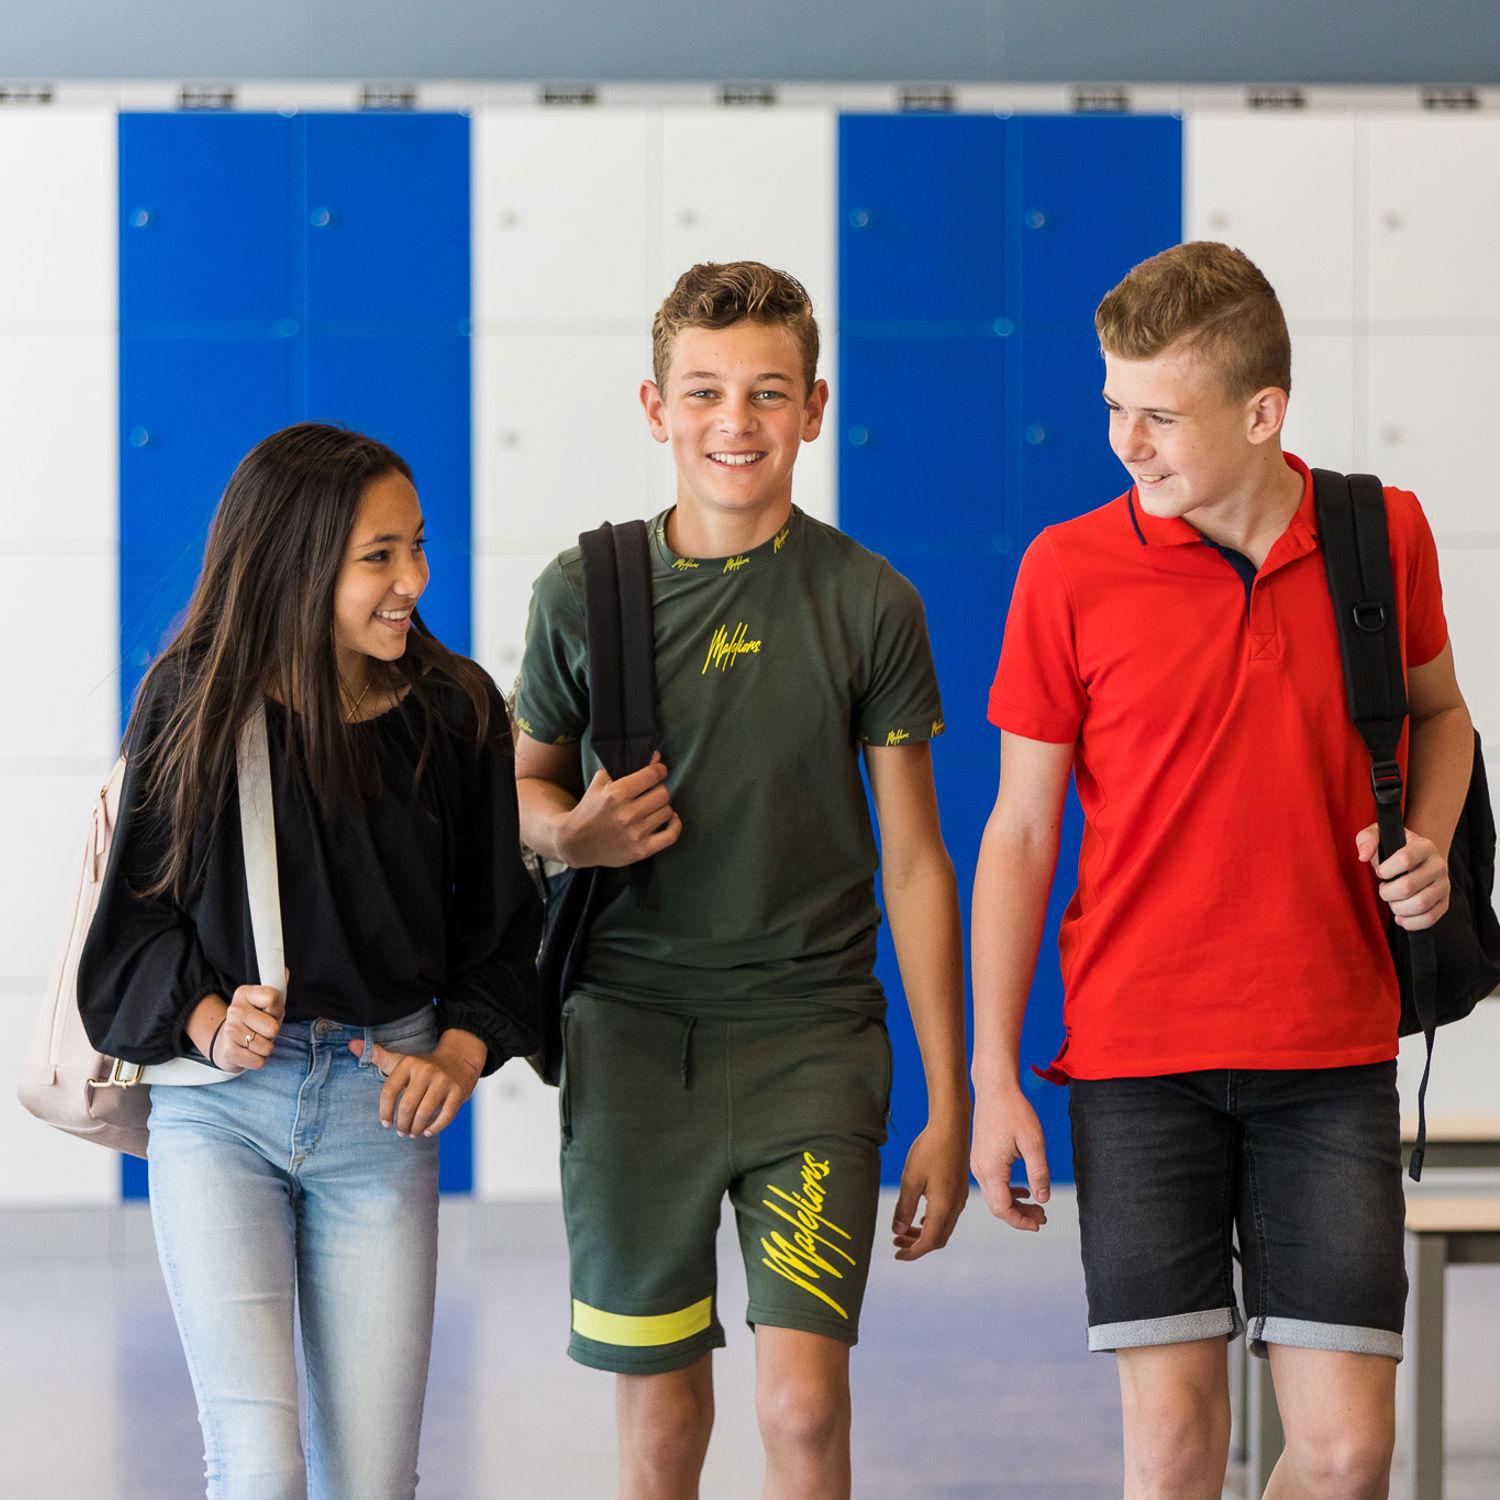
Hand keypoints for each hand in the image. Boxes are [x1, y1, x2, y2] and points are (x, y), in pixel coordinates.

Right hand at [211, 972, 286, 1072]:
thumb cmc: (254, 1021)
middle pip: (273, 1027)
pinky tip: (249, 1052)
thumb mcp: (266, 1004)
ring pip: (268, 1046)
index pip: (274, 999)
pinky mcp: (229, 1052)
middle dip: (273, 1032)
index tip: (270, 1012)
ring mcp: (230, 1031)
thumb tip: (286, 971)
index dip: (278, 1010)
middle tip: (262, 1030)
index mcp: (244, 993)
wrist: (227, 1043)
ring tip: (255, 1040)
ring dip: (266, 1047)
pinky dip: (259, 1060)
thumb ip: (278, 989)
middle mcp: (234, 1010)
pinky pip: (259, 1061)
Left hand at [349, 1030, 483, 1137]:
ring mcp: (444, 1081)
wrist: (459, 1059)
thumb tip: (352, 1044)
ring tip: (412, 1133)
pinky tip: (428, 1132)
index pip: (390, 1090)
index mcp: (409, 1063)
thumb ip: (377, 1055)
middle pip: (408, 1105)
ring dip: (416, 1128)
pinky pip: (446, 1115)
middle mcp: (426, 1070)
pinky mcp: (458, 1091)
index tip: (385, 1123)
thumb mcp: (400, 1060)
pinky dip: (435, 1127)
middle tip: (401, 1132)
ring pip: (425, 1112)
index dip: (385, 1111)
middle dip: (402, 1124)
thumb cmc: (422, 1066)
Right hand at [559, 753, 681, 867]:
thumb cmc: (590, 809)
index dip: (659, 769)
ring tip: (653, 806)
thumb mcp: (600, 782)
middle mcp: (628, 813)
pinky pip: (671, 835)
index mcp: (616, 794)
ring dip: (663, 806)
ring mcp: (636, 833)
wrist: (575, 842)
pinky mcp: (642, 850)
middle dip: (660, 788)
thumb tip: (655, 757)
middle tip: (653, 790)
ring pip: (668, 811)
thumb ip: (624, 767)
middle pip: (663, 793)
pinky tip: (671, 818)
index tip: (659, 770)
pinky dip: (675, 825)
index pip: (652, 775)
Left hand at [891, 1120, 969, 1260]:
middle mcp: (955, 1207)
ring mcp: (959, 1199)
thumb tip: (898, 1232)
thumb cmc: (929, 1149)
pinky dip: (932, 1223)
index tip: (897, 1255)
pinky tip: (920, 1218)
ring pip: (943, 1228)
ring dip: (924, 1234)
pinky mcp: (959, 1191)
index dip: (912, 1252)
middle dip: (917, 1245)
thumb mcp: (910, 1179)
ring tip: (903, 1231)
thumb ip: (904, 1208)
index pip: (929, 1242)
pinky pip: (947, 1216)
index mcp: (943, 1208)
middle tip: (896, 1244)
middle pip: (938, 1239)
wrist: (951, 1127)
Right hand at [971, 1083, 1049, 1230]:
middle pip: (998, 1206)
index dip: (1021, 1221)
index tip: (1040, 1223)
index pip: (1003, 1209)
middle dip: (1020, 1216)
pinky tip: (1024, 1191)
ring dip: (1015, 1204)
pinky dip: (1008, 1192)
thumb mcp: (1033, 1142)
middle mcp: (980, 1169)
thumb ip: (1039, 1173)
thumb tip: (1043, 1199)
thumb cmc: (1014, 1111)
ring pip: (995, 1196)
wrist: (994, 1088)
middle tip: (1043, 1216)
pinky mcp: (980, 1157)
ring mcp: (978, 1163)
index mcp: (992, 1169)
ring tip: (1038, 1206)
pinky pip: (992, 1184)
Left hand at [1355, 823, 1450, 929]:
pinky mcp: (1444, 904)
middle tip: (1384, 889)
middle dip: (1387, 892)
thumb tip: (1363, 856)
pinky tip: (1399, 916)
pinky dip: (1409, 922)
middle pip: (1408, 886)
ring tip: (1392, 901)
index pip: (1405, 859)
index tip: (1380, 872)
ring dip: (1397, 907)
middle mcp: (1439, 865)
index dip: (1385, 870)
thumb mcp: (1377, 835)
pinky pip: (1428, 919)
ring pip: (1419, 904)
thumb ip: (1366, 839)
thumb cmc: (1391, 848)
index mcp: (1424, 846)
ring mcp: (1444, 886)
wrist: (1415, 861)